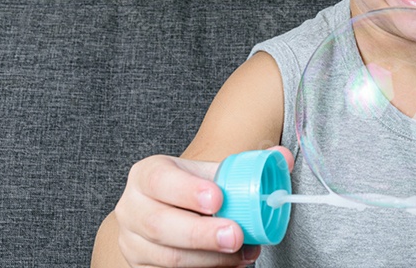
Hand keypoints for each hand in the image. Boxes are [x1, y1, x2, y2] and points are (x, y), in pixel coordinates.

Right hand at [111, 148, 293, 266]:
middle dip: (202, 233)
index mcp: (147, 175)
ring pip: (168, 257)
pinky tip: (229, 267)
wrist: (163, 213)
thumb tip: (283, 158)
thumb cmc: (192, 191)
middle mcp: (132, 208)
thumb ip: (248, 164)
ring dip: (209, 259)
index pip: (159, 180)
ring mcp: (132, 242)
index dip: (186, 190)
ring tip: (242, 252)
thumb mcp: (211, 173)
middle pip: (160, 224)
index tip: (218, 199)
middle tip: (236, 234)